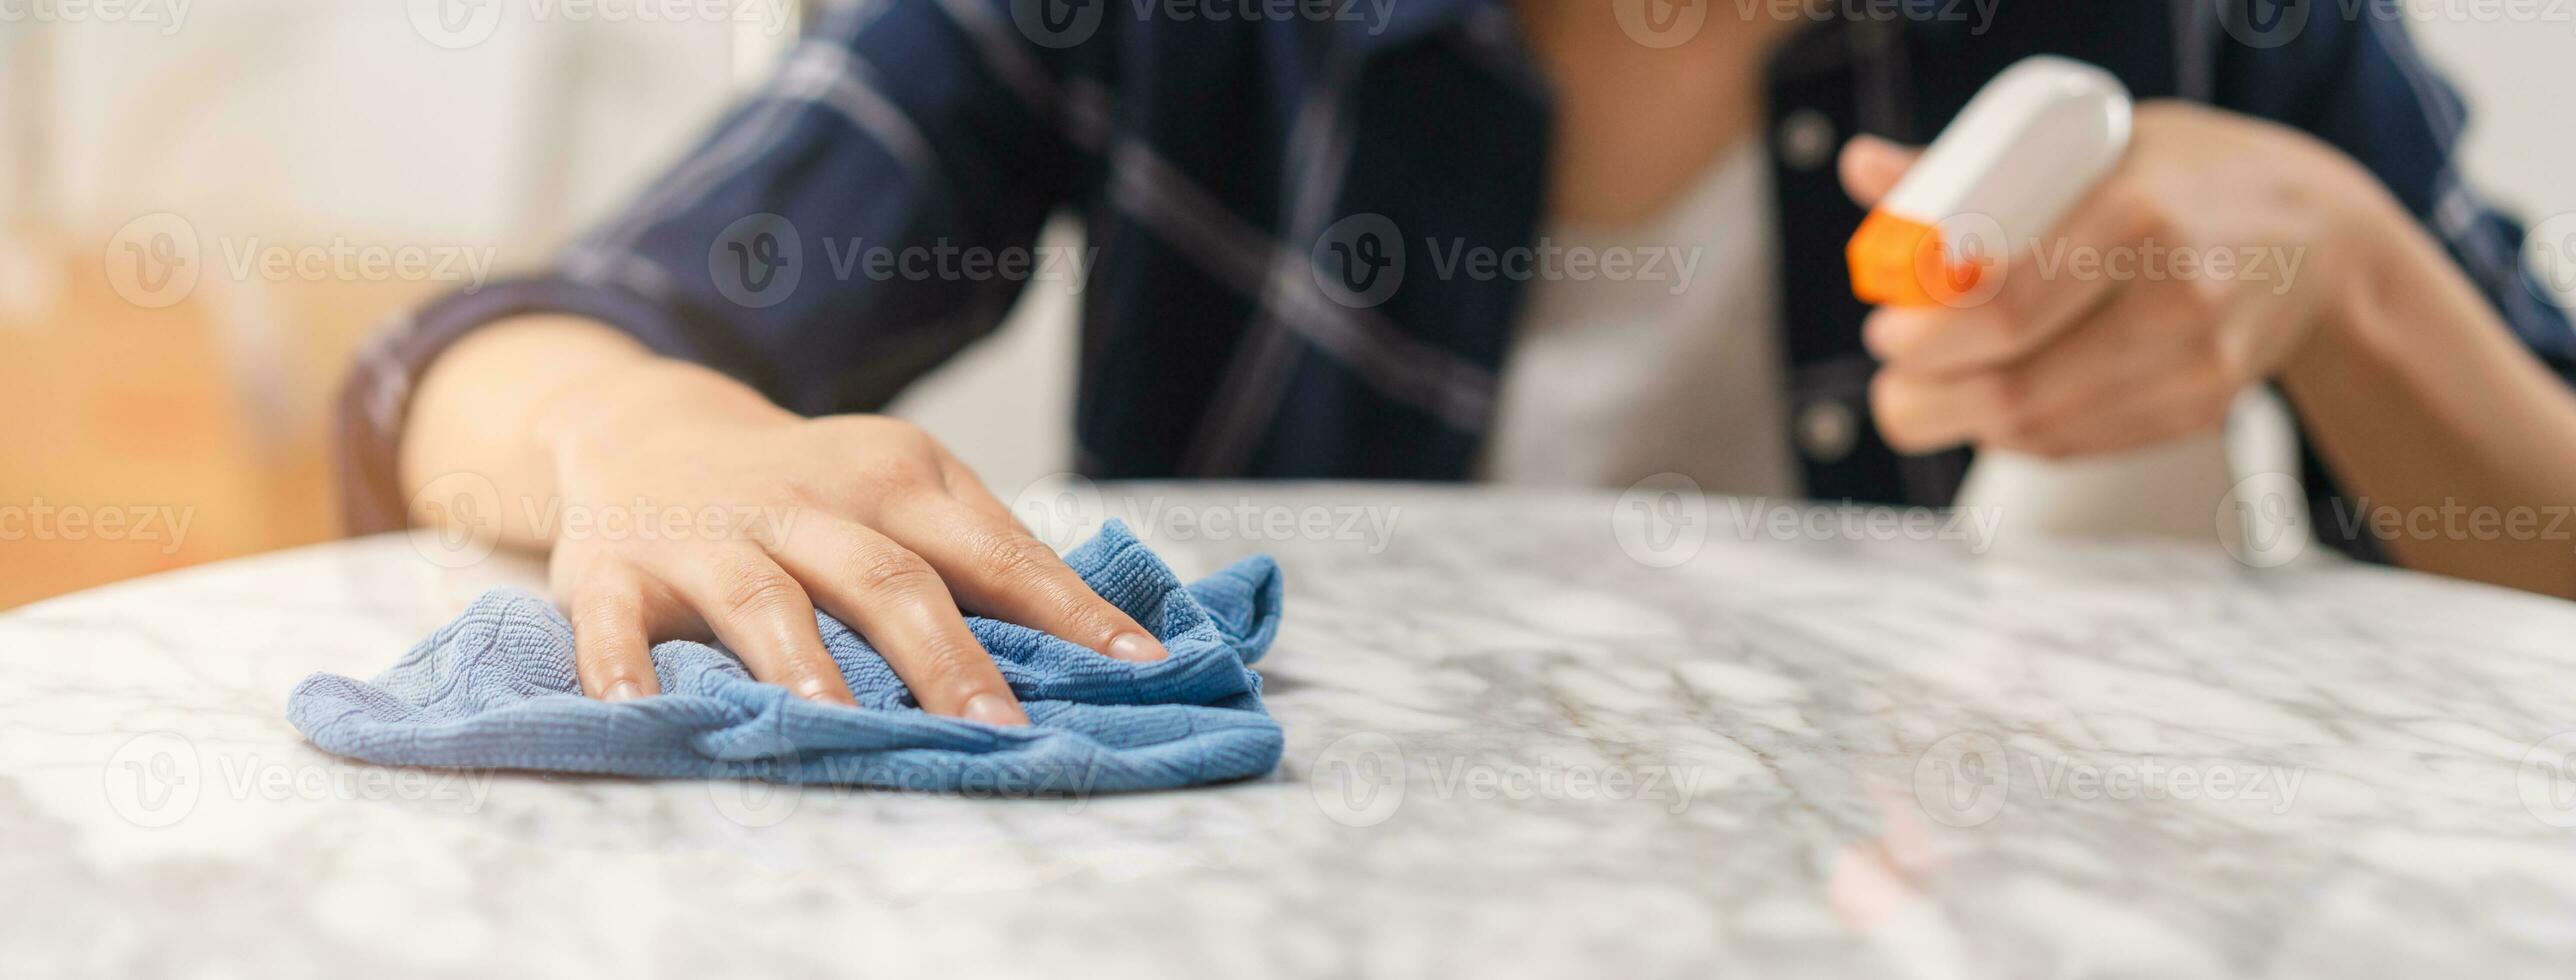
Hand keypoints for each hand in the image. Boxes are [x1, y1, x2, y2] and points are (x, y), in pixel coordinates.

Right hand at [529, 359, 1166, 718]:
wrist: (648, 427)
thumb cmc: (814, 487)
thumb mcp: (907, 490)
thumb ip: (986, 556)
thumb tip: (1102, 647)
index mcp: (897, 480)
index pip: (997, 552)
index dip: (1068, 611)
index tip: (1137, 667)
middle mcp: (809, 502)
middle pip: (889, 580)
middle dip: (946, 659)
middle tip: (996, 730)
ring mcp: (710, 536)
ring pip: (764, 598)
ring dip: (802, 664)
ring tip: (835, 725)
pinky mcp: (615, 569)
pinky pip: (616, 624)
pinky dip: (623, 669)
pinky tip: (640, 712)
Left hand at [1839, 101, 2390, 457]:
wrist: (2327, 238)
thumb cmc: (2190, 178)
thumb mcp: (2096, 146)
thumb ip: (1975, 170)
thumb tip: (1862, 172)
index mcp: (2136, 214)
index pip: (2006, 304)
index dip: (1927, 337)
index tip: (1885, 333)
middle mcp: (2175, 295)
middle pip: (2017, 385)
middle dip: (1926, 399)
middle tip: (1889, 386)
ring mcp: (2198, 365)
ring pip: (2044, 428)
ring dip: (1963, 424)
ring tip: (1925, 398)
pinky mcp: (2204, 411)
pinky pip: (2084, 444)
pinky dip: (2023, 435)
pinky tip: (1998, 408)